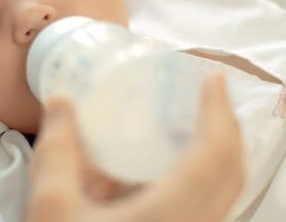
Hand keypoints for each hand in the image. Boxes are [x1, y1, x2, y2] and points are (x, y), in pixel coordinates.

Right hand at [26, 73, 243, 221]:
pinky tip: (174, 169)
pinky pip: (212, 206)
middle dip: (226, 127)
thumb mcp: (53, 209)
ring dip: (221, 152)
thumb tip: (60, 101)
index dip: (218, 111)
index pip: (216, 154)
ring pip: (228, 192)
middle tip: (208, 96)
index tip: (212, 78)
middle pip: (233, 172)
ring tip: (197, 124)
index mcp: (173, 215)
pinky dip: (207, 176)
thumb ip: (57, 151)